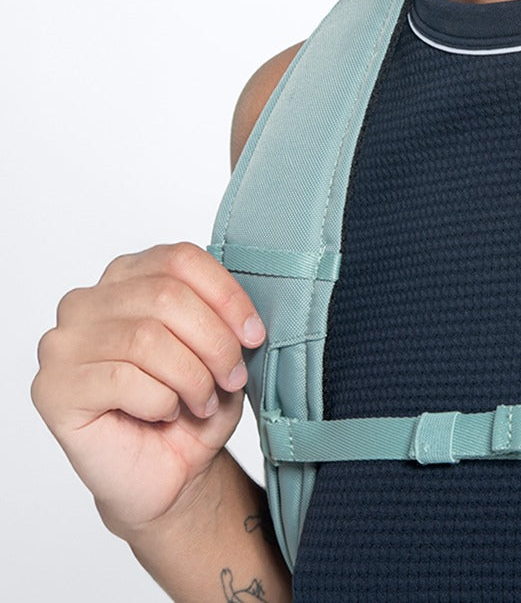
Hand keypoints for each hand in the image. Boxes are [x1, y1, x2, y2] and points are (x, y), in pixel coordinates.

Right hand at [32, 243, 264, 538]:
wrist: (166, 474)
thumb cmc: (190, 406)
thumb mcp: (219, 350)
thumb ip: (222, 317)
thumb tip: (241, 315)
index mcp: (126, 276)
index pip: (180, 258)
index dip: (226, 295)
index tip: (253, 334)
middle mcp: (86, 301)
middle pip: (166, 296)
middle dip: (214, 341)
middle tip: (232, 377)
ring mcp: (63, 344)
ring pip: (146, 338)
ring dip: (191, 376)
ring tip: (203, 401)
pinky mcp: (53, 388)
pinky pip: (121, 379)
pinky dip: (160, 400)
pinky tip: (166, 413)